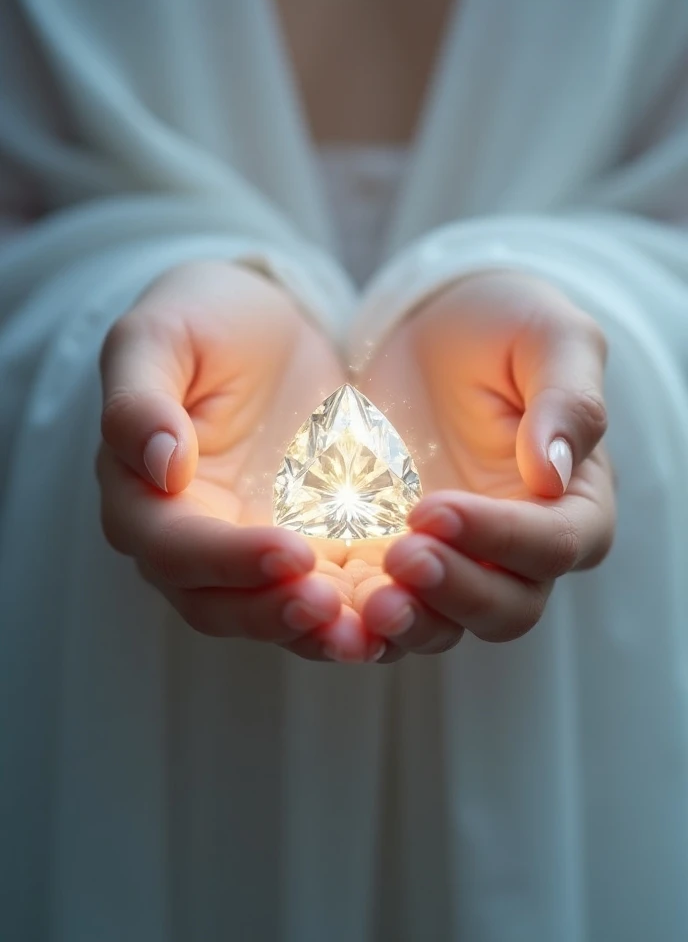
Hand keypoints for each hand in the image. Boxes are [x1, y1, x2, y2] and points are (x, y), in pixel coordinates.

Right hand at [98, 261, 374, 658]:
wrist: (267, 325)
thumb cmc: (203, 321)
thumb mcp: (159, 335)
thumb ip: (140, 399)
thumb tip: (159, 466)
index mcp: (143, 495)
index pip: (172, 548)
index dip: (226, 559)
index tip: (290, 551)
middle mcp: (191, 542)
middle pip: (218, 605)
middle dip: (274, 613)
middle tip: (333, 608)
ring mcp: (251, 554)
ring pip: (276, 617)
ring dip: (322, 634)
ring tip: (374, 633)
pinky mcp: (312, 551)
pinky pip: (332, 599)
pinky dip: (363, 615)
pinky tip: (405, 612)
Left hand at [356, 271, 615, 657]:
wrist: (430, 329)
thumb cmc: (503, 325)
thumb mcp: (549, 337)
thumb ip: (568, 399)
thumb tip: (553, 474)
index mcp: (573, 500)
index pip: (556, 544)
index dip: (500, 537)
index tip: (432, 508)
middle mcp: (520, 549)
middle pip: (507, 607)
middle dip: (455, 592)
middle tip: (398, 558)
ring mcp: (456, 562)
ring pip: (444, 624)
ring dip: (407, 622)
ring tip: (362, 601)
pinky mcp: (392, 562)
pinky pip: (381, 610)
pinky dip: (355, 620)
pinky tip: (318, 603)